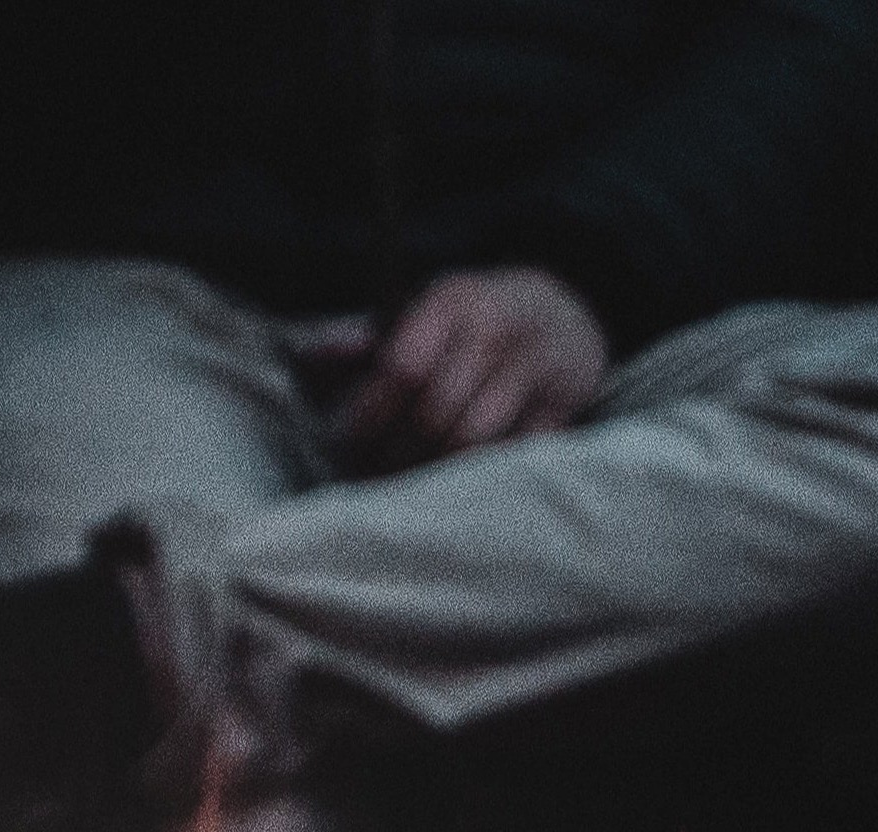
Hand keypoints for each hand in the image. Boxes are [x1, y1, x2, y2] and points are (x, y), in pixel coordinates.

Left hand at [333, 267, 606, 471]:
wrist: (562, 314)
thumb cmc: (465, 326)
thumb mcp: (417, 315)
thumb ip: (359, 341)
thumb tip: (314, 352)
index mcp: (452, 300)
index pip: (403, 368)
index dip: (368, 415)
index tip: (344, 444)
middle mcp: (497, 328)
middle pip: (433, 413)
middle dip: (393, 454)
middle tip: (368, 477)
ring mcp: (536, 366)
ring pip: (471, 441)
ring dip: (431, 472)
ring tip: (404, 486)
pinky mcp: (563, 403)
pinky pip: (511, 457)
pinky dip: (478, 478)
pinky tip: (452, 486)